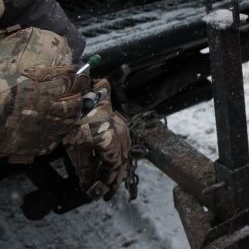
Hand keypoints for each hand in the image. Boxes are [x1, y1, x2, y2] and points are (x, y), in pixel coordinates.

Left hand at [64, 81, 130, 199]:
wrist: (81, 99)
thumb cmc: (77, 123)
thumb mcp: (77, 150)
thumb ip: (85, 171)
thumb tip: (89, 188)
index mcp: (113, 144)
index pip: (114, 169)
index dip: (109, 184)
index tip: (103, 195)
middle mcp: (122, 136)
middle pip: (122, 162)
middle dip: (114, 178)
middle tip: (107, 191)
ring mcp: (122, 128)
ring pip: (124, 152)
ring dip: (117, 166)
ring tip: (107, 177)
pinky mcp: (120, 122)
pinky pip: (123, 142)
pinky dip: (117, 154)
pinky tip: (108, 159)